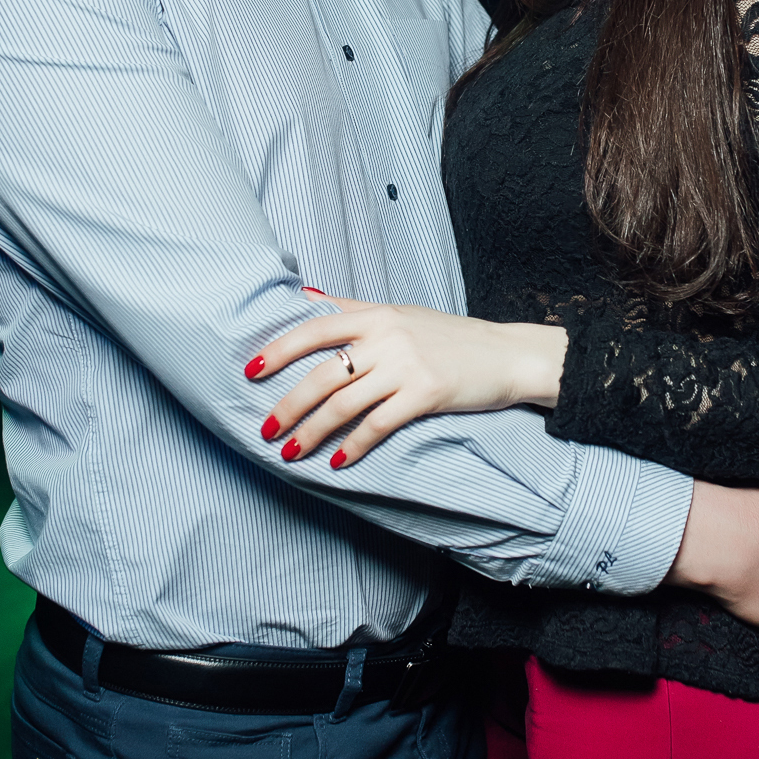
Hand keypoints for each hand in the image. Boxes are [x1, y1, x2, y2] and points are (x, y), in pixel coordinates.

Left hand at [245, 297, 568, 464]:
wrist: (508, 355)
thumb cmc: (451, 337)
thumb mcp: (401, 313)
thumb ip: (354, 308)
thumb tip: (307, 296)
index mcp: (378, 315)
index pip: (316, 328)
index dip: (279, 349)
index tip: (250, 370)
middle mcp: (388, 338)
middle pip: (323, 374)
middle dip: (288, 404)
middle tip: (265, 427)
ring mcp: (407, 366)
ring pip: (344, 403)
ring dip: (312, 431)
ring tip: (289, 451)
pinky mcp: (426, 395)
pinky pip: (378, 425)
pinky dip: (353, 446)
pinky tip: (337, 462)